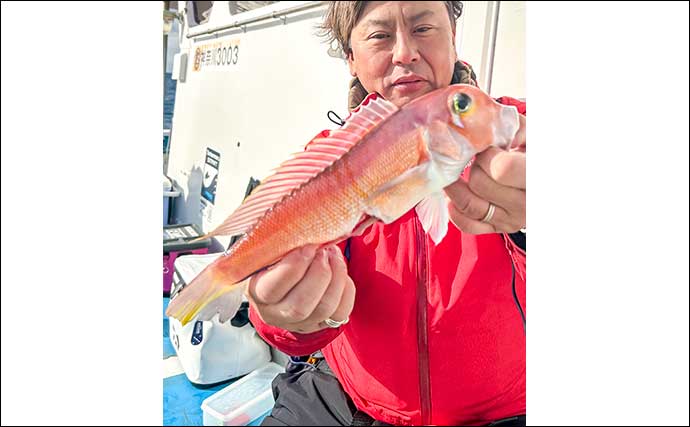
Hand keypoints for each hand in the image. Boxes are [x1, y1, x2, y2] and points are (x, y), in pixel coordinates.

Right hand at [245, 245, 355, 333]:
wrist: (282, 285)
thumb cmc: (274, 261)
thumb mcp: (269, 253)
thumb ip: (281, 246)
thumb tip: (305, 227)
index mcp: (257, 293)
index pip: (273, 288)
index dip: (294, 266)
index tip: (308, 246)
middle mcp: (276, 314)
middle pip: (301, 305)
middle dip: (319, 273)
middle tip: (324, 251)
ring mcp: (300, 323)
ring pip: (324, 308)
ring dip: (336, 276)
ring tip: (334, 255)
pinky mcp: (322, 324)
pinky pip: (341, 312)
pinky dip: (346, 289)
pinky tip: (340, 272)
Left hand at [444, 114, 525, 233]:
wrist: (548, 185)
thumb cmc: (537, 156)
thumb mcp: (534, 137)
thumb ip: (515, 128)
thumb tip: (490, 127)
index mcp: (537, 178)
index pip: (502, 169)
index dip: (488, 155)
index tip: (488, 148)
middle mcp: (527, 204)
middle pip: (481, 184)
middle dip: (475, 165)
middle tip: (479, 157)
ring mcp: (511, 219)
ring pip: (469, 205)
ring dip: (456, 185)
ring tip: (456, 170)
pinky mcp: (498, 228)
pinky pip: (468, 224)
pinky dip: (455, 209)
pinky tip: (456, 194)